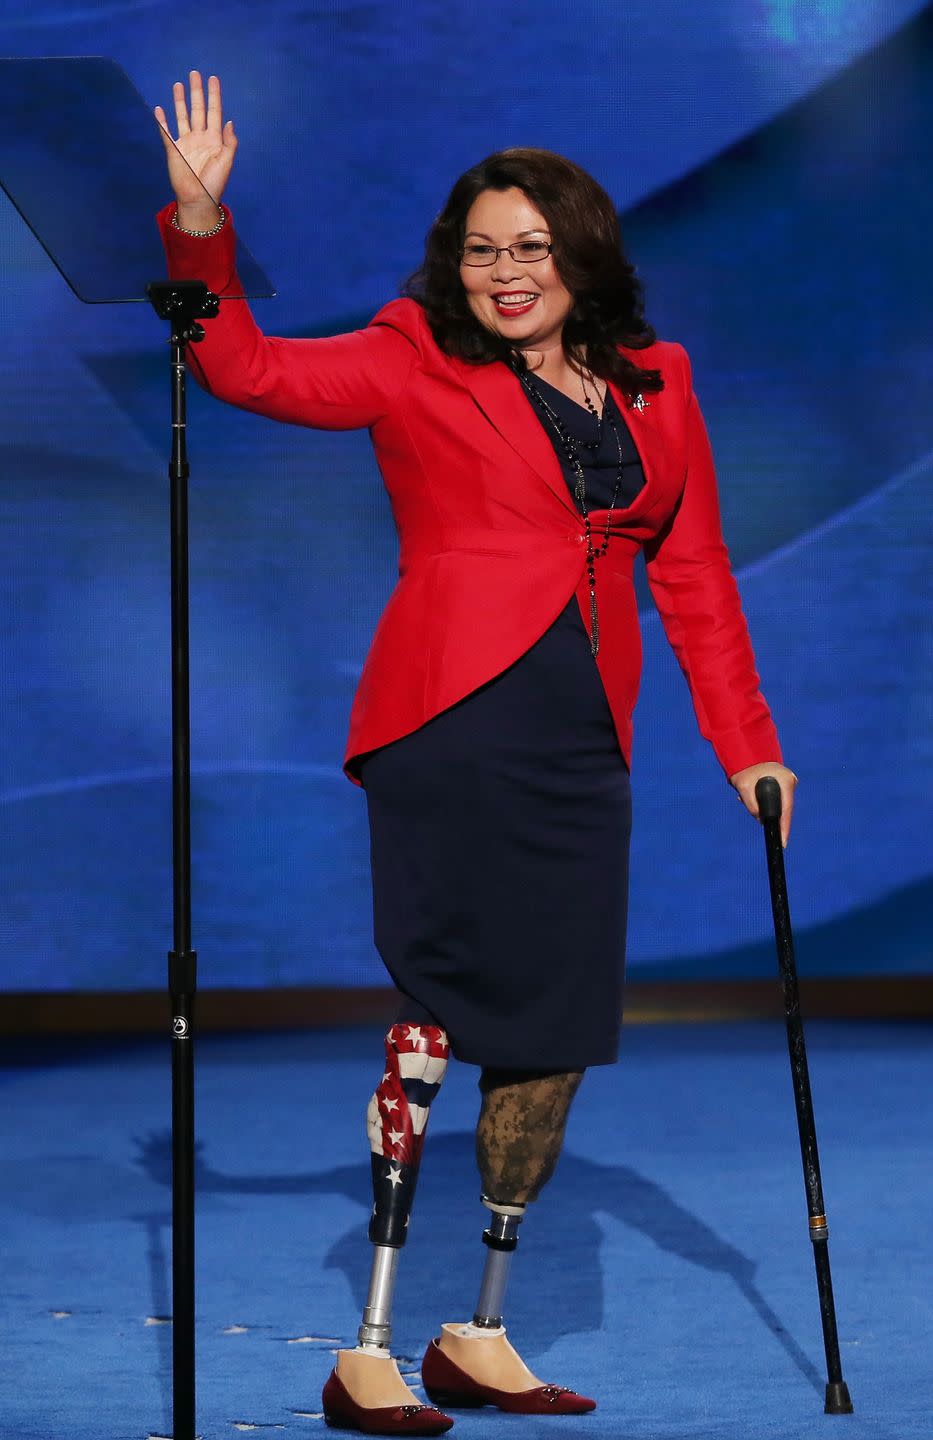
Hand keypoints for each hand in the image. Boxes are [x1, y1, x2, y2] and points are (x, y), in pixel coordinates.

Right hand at [154, 71, 236, 223]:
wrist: (198, 199)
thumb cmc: (215, 183)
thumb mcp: (227, 162)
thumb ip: (229, 142)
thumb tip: (229, 121)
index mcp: (214, 139)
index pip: (214, 112)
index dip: (214, 95)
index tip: (213, 79)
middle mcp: (200, 137)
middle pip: (198, 109)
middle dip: (197, 92)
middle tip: (195, 74)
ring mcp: (186, 142)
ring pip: (183, 116)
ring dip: (180, 101)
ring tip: (179, 85)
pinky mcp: (173, 150)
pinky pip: (166, 132)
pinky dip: (162, 121)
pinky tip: (159, 109)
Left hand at [729, 761, 797, 847]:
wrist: (746, 752)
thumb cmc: (744, 768)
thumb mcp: (743, 786)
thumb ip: (750, 804)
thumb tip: (760, 819)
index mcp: (785, 780)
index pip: (787, 810)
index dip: (784, 828)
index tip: (783, 842)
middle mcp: (790, 781)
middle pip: (784, 808)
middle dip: (772, 818)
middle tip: (761, 824)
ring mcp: (788, 782)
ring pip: (779, 804)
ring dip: (765, 808)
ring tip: (745, 798)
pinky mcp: (784, 783)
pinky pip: (777, 798)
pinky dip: (764, 801)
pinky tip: (748, 796)